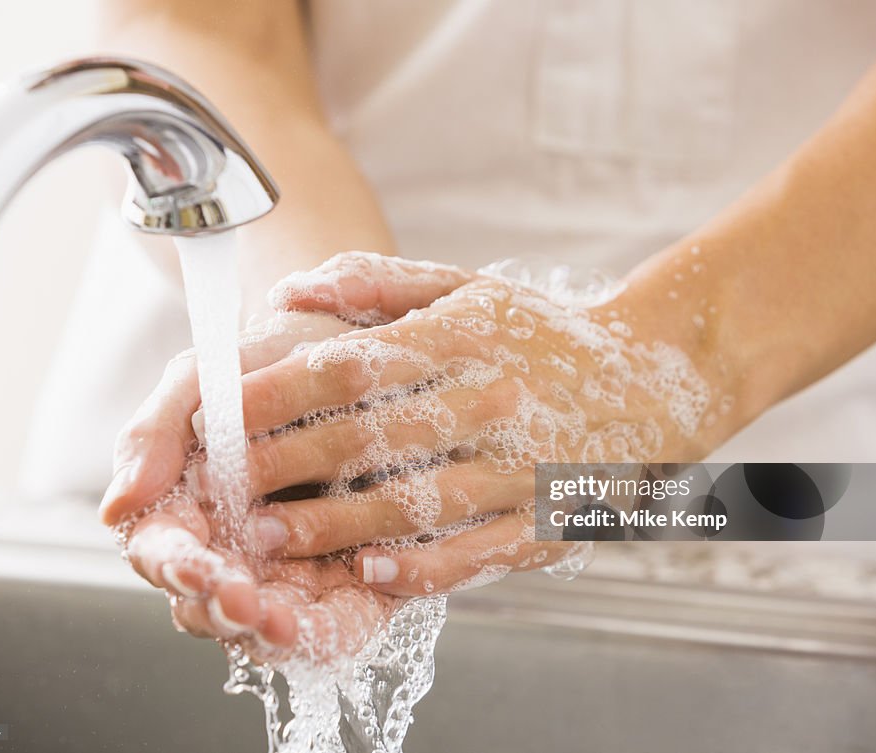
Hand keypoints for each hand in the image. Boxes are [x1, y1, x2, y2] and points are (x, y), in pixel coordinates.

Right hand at [103, 310, 404, 659]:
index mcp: (183, 508)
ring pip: (263, 623)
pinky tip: (325, 628)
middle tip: (244, 606)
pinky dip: (326, 633)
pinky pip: (330, 623)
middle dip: (223, 609)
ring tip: (282, 625)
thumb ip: (155, 433)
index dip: (177, 567)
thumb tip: (117, 508)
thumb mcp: (204, 380)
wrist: (344, 349)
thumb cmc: (264, 366)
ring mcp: (283, 567)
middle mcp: (228, 547)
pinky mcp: (343, 578)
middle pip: (209, 603)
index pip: (164, 553)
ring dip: (268, 631)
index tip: (197, 568)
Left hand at [121, 253, 712, 602]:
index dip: (277, 391)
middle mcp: (493, 398)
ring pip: (416, 502)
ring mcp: (524, 463)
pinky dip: (422, 566)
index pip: (353, 363)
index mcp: (467, 336)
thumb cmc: (544, 334)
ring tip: (270, 540)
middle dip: (288, 465)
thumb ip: (379, 284)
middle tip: (223, 488)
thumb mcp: (469, 288)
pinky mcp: (549, 517)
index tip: (219, 412)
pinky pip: (477, 550)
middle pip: (372, 437)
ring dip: (336, 526)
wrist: (656, 377)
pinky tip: (370, 572)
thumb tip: (290, 290)